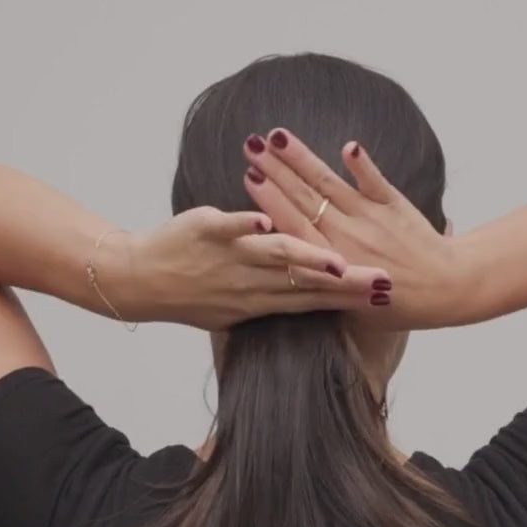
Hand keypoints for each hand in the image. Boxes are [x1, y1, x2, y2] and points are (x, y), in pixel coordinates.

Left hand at [121, 207, 392, 330]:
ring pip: (273, 258)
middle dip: (343, 282)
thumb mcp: (241, 306)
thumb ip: (280, 296)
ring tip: (332, 260)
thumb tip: (315, 293)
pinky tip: (263, 221)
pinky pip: (226, 229)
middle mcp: (251, 284)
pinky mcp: (205, 233)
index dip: (349, 297)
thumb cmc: (196, 294)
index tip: (385, 295)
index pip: (314, 299)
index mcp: (263, 299)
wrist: (141, 284)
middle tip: (381, 280)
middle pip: (305, 282)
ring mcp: (229, 259)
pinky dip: (243, 226)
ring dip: (304, 258)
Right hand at [242, 129, 456, 329]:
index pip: (292, 226)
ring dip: (302, 158)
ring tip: (278, 136)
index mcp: (331, 262)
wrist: (447, 290)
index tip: (249, 177)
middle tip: (252, 145)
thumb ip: (320, 286)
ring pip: (330, 184)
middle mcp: (347, 238)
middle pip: (304, 198)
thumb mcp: (352, 308)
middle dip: (275, 170)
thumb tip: (287, 275)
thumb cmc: (398, 305)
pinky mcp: (394, 206)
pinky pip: (375, 182)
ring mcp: (370, 220)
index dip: (270, 201)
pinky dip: (362, 166)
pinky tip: (348, 147)